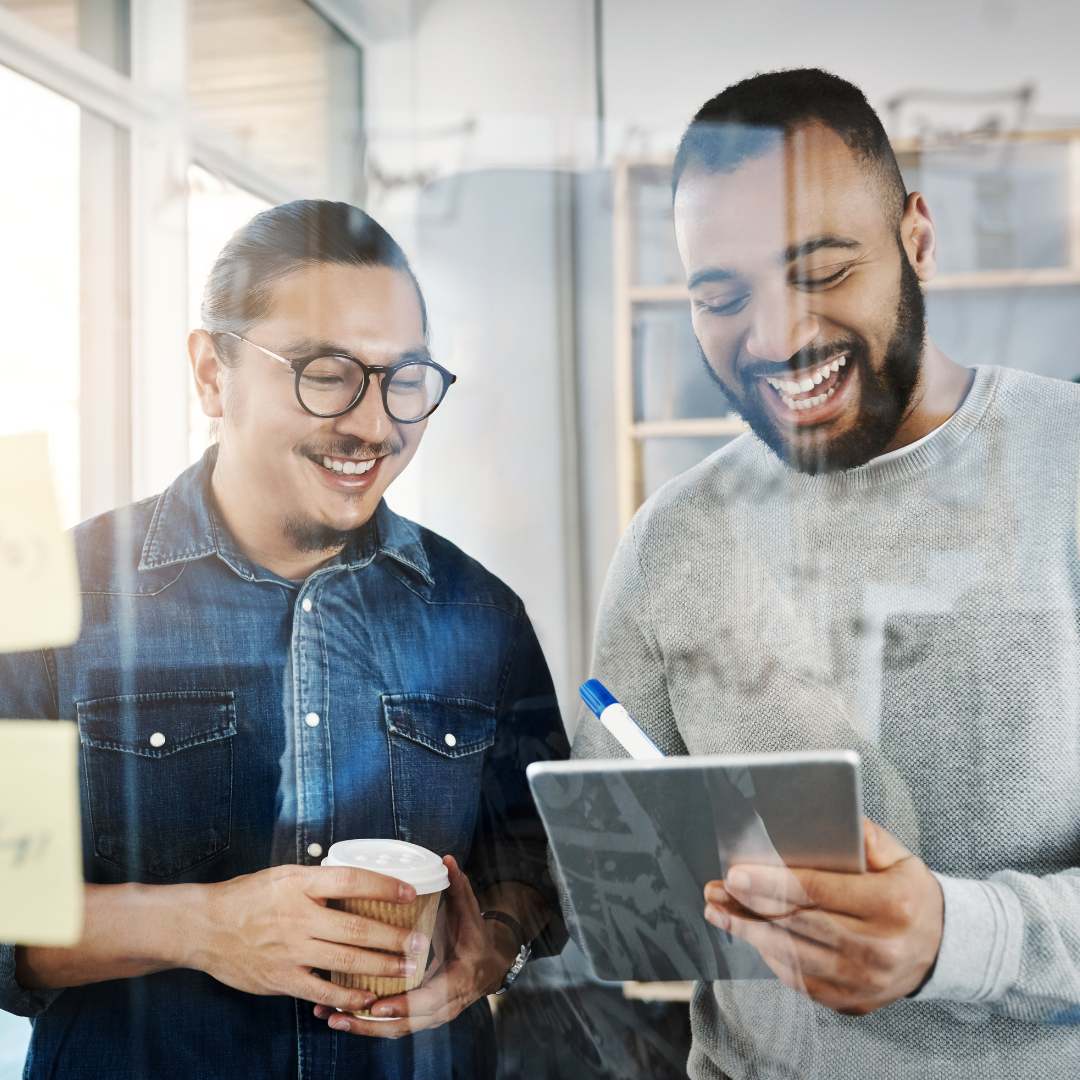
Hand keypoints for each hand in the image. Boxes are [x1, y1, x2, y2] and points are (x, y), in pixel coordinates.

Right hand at [188, 864, 422, 1014]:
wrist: (204, 927)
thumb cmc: (247, 897)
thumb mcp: (283, 875)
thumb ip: (318, 881)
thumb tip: (357, 882)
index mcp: (300, 884)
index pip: (351, 880)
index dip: (383, 885)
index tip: (408, 891)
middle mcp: (298, 916)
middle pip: (356, 926)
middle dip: (393, 936)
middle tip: (419, 941)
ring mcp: (291, 949)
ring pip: (346, 959)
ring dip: (380, 965)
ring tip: (406, 968)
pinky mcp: (282, 978)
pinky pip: (321, 989)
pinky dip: (347, 994)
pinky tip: (368, 996)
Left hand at [313, 855, 518, 1037]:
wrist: (488, 964)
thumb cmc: (473, 934)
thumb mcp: (469, 911)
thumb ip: (457, 886)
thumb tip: (446, 860)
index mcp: (458, 979)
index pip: (430, 1000)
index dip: (403, 1004)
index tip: (377, 1003)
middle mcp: (445, 1005)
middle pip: (407, 1024)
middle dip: (371, 1023)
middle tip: (340, 1014)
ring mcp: (432, 1015)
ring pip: (396, 1030)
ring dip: (363, 1027)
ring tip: (332, 1018)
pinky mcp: (419, 1017)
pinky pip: (392, 1027)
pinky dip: (367, 1025)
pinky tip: (339, 1017)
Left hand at [703, 818, 943, 1014]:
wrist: (943, 947)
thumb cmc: (908, 892)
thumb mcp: (897, 855)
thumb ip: (859, 836)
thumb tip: (815, 820)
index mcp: (890, 905)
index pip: (817, 891)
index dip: (771, 882)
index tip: (735, 874)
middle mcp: (878, 949)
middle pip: (797, 924)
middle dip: (749, 906)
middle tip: (715, 890)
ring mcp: (865, 981)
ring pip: (792, 955)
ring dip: (748, 932)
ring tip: (719, 912)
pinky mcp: (852, 1001)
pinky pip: (800, 980)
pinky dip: (770, 956)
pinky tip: (750, 935)